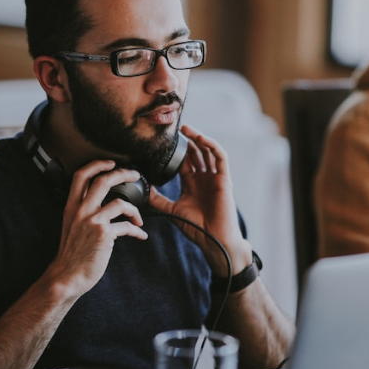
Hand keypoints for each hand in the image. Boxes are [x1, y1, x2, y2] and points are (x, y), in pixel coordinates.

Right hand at [48, 160, 147, 298]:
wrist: (67, 276)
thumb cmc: (72, 253)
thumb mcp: (71, 226)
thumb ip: (83, 211)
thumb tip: (103, 203)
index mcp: (72, 206)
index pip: (81, 176)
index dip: (97, 164)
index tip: (111, 163)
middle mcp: (81, 210)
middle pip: (103, 180)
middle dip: (123, 173)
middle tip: (134, 174)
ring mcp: (92, 221)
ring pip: (120, 202)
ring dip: (135, 210)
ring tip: (139, 218)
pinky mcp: (104, 234)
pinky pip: (127, 227)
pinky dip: (137, 231)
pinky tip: (141, 235)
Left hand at [149, 125, 250, 275]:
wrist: (214, 239)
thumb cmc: (196, 227)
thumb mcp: (172, 210)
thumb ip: (158, 199)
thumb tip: (143, 189)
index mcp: (192, 184)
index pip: (185, 161)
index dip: (176, 150)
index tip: (164, 140)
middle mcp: (204, 178)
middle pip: (196, 153)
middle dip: (187, 140)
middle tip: (175, 129)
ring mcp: (214, 177)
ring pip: (208, 151)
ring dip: (198, 138)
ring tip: (186, 129)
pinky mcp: (224, 178)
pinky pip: (220, 157)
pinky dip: (212, 146)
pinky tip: (201, 139)